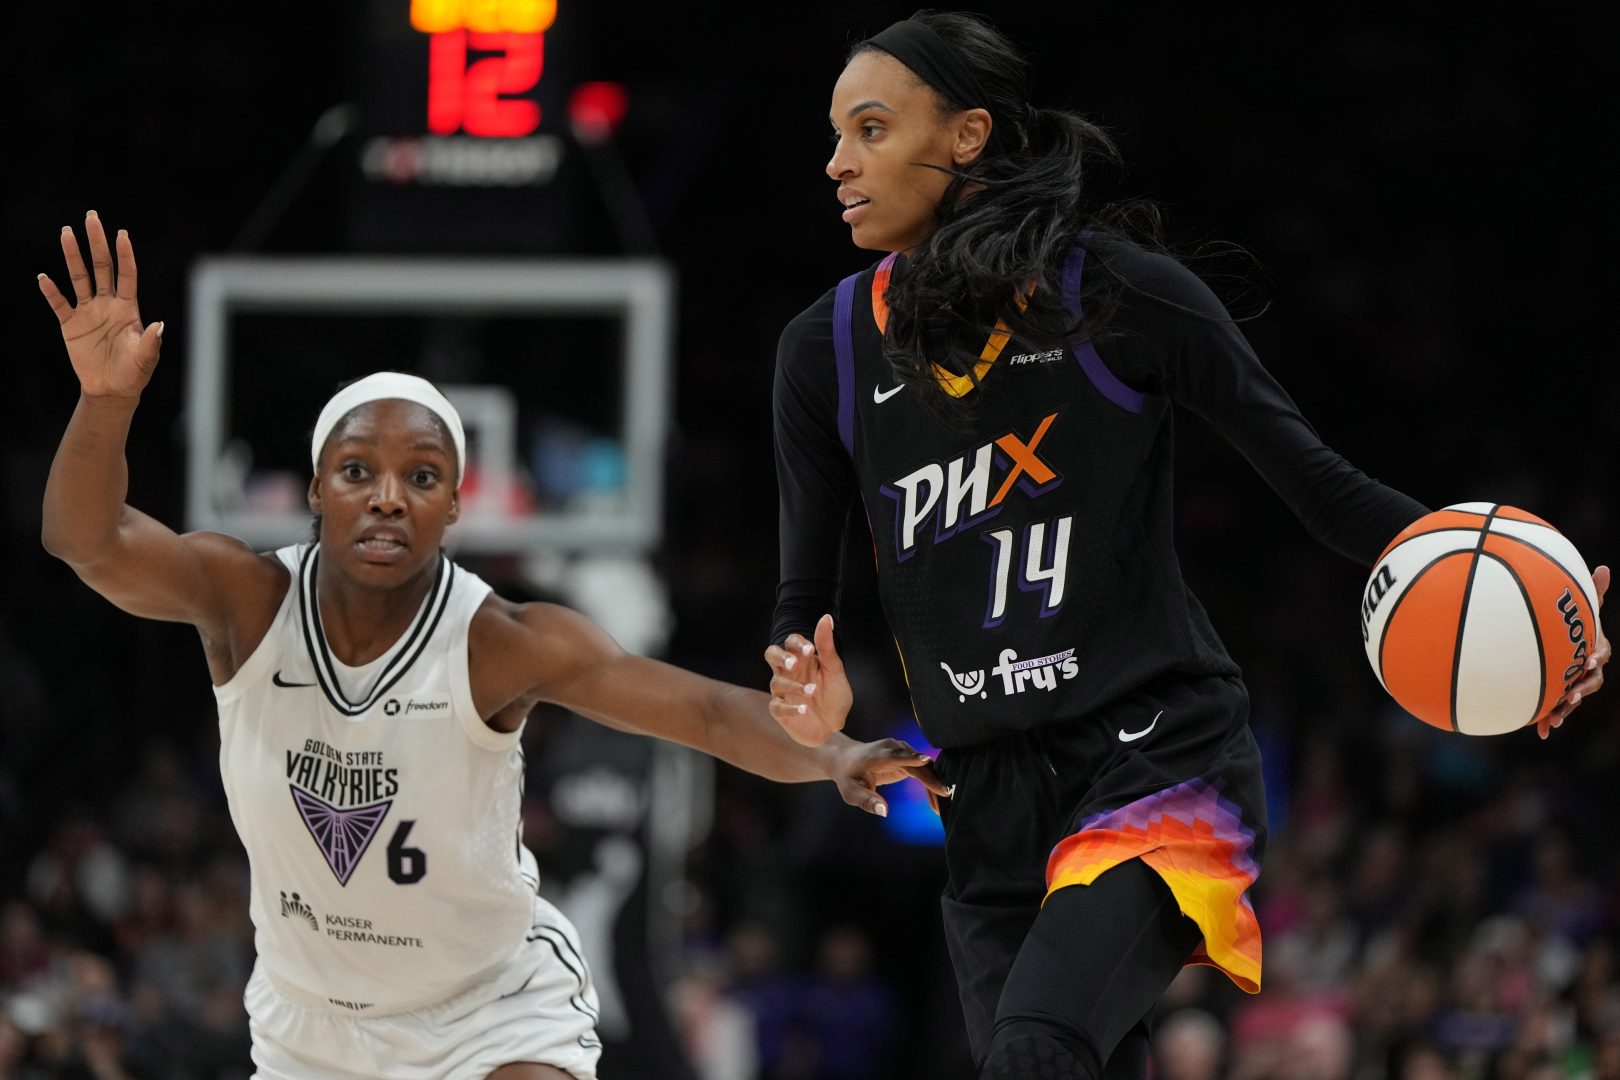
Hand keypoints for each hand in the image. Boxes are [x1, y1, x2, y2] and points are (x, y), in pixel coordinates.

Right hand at [38, 210, 162, 400]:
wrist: (112, 390)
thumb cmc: (134, 374)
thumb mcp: (145, 360)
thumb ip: (151, 343)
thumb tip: (159, 326)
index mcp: (129, 308)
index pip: (127, 275)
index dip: (125, 255)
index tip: (122, 234)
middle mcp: (108, 303)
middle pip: (101, 267)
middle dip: (97, 242)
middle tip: (91, 217)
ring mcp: (88, 311)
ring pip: (79, 278)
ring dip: (72, 256)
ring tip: (65, 232)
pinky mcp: (70, 324)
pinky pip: (59, 304)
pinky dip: (51, 292)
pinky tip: (43, 277)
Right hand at [764, 614, 851, 745]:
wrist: (833, 725)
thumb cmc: (834, 694)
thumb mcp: (834, 670)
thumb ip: (827, 646)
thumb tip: (826, 617)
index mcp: (802, 659)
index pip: (792, 642)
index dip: (798, 644)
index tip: (810, 650)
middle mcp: (789, 672)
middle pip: (772, 654)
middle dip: (780, 657)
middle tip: (793, 664)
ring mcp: (782, 691)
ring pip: (776, 682)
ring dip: (794, 686)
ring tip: (812, 691)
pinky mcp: (780, 711)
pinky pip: (777, 707)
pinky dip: (790, 708)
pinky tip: (804, 709)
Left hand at [824, 736, 949, 816]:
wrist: (847, 759)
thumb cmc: (849, 776)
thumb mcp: (851, 792)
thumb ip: (867, 801)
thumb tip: (884, 812)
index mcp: (878, 754)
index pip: (895, 755)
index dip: (911, 758)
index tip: (926, 761)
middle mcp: (893, 748)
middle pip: (916, 763)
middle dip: (931, 779)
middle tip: (945, 795)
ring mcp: (903, 750)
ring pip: (925, 766)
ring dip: (934, 784)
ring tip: (940, 806)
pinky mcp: (908, 756)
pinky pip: (924, 770)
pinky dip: (931, 784)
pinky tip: (934, 801)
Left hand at [1538, 564, 1609, 738]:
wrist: (1556, 649)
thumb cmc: (1573, 628)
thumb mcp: (1582, 611)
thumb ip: (1592, 593)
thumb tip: (1602, 567)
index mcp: (1594, 652)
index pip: (1598, 656)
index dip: (1596, 657)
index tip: (1590, 658)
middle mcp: (1586, 672)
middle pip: (1588, 684)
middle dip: (1581, 690)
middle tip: (1571, 694)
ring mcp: (1571, 685)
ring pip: (1572, 700)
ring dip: (1565, 709)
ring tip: (1555, 719)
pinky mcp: (1557, 696)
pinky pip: (1555, 710)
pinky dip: (1548, 720)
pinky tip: (1541, 732)